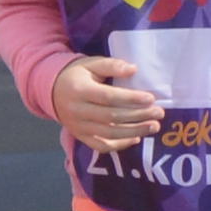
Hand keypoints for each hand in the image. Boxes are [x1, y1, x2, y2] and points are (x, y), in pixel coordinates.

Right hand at [46, 55, 163, 149]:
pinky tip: (136, 139)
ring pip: (109, 134)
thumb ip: (112, 65)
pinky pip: (101, 146)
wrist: (52, 91)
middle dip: (138, 116)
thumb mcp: (91, 64)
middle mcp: (77, 111)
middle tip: (159, 113)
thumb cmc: (77, 75)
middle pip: (111, 117)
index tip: (151, 98)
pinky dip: (119, 145)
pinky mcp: (80, 137)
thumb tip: (133, 69)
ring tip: (154, 126)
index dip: (131, 99)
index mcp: (79, 90)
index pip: (108, 97)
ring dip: (134, 132)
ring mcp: (78, 127)